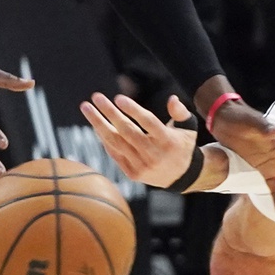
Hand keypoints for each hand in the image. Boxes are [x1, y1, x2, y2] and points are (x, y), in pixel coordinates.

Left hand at [80, 93, 198, 187]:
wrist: (182, 177)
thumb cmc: (182, 145)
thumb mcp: (188, 128)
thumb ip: (180, 112)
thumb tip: (172, 99)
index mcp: (168, 140)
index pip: (148, 122)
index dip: (133, 110)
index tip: (118, 98)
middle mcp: (154, 154)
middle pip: (127, 131)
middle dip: (109, 112)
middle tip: (96, 97)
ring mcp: (142, 165)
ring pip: (116, 142)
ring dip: (98, 124)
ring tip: (86, 108)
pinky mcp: (133, 174)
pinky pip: (114, 153)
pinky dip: (104, 139)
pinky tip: (96, 124)